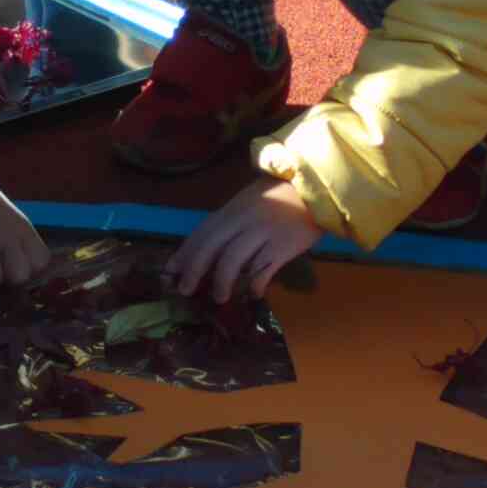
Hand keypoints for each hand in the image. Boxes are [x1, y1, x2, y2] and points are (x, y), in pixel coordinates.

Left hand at [166, 178, 322, 302]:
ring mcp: (263, 232)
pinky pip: (263, 269)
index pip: (202, 232)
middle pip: (211, 246)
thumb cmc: (281, 196)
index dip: (184, 253)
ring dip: (221, 281)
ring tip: (219, 298)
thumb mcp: (249, 201)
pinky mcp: (283, 246)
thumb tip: (207, 250)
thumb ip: (230, 222)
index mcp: (232, 209)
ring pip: (232, 259)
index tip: (169, 272)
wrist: (317, 190)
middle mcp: (243, 220)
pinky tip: (252, 293)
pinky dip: (254, 284)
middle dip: (194, 269)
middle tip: (185, 290)